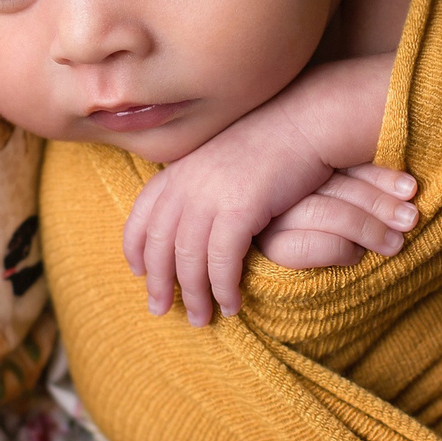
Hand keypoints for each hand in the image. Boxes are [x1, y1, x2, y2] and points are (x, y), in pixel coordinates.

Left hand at [121, 57, 409, 324]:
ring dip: (194, 295)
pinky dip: (223, 288)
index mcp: (178, 169)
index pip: (140, 216)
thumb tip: (194, 216)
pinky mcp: (239, 208)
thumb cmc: (272, 142)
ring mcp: (210, 195)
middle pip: (159, 244)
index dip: (135, 248)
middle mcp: (186, 183)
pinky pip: (221, 261)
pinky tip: (232, 305)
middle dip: (158, 282)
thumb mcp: (222, 158)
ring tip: (202, 319)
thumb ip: (200, 183)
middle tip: (161, 310)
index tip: (138, 273)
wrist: (306, 121)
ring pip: (188, 260)